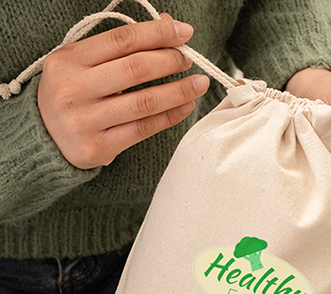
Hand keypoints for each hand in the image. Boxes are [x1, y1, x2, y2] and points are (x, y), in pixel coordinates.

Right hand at [38, 14, 209, 169]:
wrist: (45, 139)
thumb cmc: (73, 95)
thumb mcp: (83, 64)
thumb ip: (120, 47)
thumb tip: (168, 24)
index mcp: (68, 60)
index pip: (122, 40)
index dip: (157, 34)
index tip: (184, 33)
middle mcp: (73, 89)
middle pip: (135, 69)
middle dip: (170, 62)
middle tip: (189, 61)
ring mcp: (85, 121)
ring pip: (143, 102)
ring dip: (178, 91)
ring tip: (199, 84)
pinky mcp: (98, 147)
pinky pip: (143, 129)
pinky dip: (169, 117)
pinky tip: (185, 107)